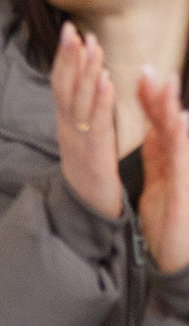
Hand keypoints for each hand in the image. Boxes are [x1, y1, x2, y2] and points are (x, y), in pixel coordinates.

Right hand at [51, 22, 123, 219]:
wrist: (87, 211)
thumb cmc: (89, 174)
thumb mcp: (81, 139)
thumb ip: (81, 115)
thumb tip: (85, 88)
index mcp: (65, 122)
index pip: (61, 83)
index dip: (64, 57)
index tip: (70, 31)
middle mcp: (66, 126)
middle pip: (64, 86)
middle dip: (68, 56)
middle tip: (73, 28)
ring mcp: (78, 139)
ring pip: (78, 100)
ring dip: (85, 71)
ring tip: (92, 46)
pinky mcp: (94, 153)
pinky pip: (97, 123)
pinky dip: (100, 100)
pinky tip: (107, 82)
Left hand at [139, 69, 188, 273]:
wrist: (172, 254)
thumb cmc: (167, 217)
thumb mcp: (157, 178)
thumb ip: (157, 152)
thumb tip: (156, 124)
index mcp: (166, 158)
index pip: (157, 122)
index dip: (150, 98)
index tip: (140, 73)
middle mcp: (178, 162)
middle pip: (168, 124)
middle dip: (160, 97)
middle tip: (152, 70)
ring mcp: (184, 174)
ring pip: (179, 137)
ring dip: (173, 111)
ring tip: (168, 87)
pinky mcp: (183, 190)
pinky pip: (182, 160)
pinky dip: (179, 140)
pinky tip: (178, 123)